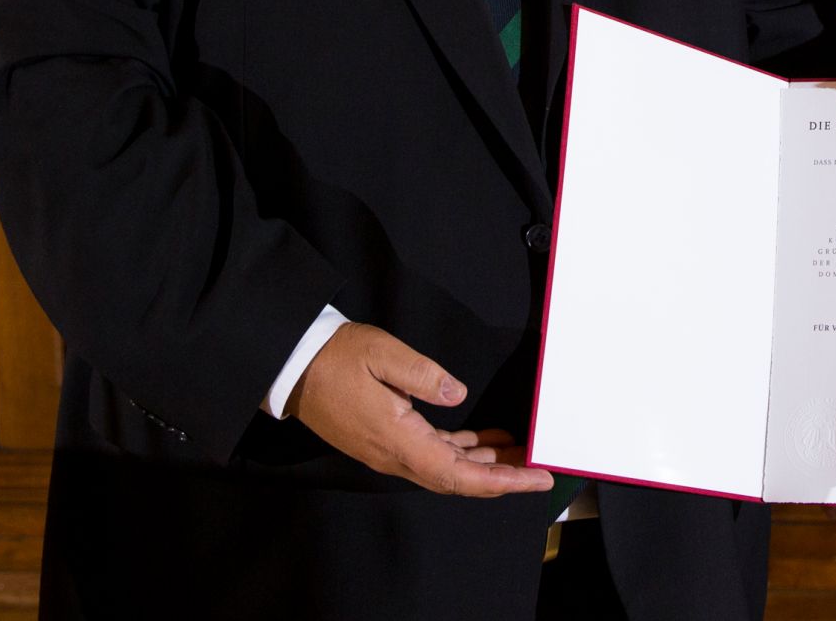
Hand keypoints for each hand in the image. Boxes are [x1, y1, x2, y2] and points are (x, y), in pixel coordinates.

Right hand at [288, 321, 552, 496]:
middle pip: (459, 478)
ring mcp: (391, 450)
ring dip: (486, 463)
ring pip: (449, 467)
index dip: (502, 481)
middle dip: (503, 476)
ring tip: (522, 451)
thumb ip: (424, 376)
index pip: (459, 475)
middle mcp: (397, 455)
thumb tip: (459, 395)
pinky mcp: (388, 438)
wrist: (295, 368)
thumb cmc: (337, 358)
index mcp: (399, 440)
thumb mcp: (383, 355)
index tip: (535, 478)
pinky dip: (465, 448)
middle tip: (540, 468)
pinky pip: (435, 452)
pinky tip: (485, 439)